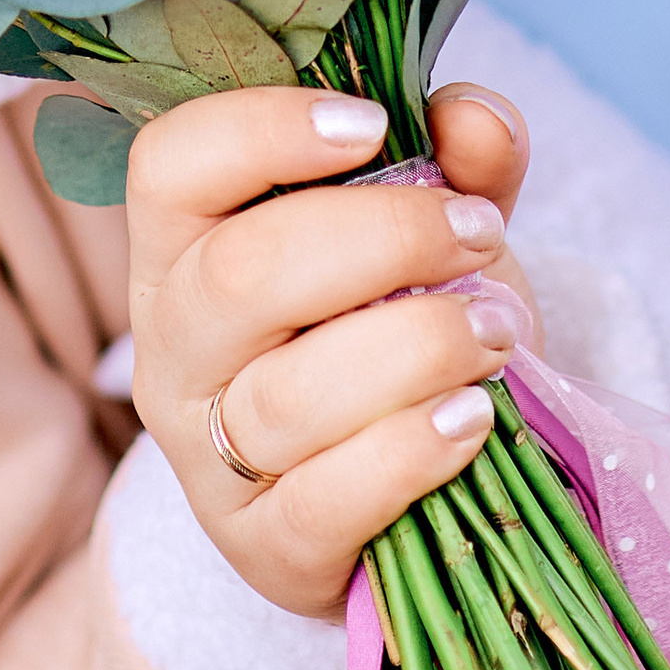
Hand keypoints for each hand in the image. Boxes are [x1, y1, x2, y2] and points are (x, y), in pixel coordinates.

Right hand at [123, 83, 540, 621]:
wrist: (415, 480)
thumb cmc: (397, 325)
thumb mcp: (430, 230)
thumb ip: (458, 160)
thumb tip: (474, 119)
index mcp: (182, 246)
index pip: (170, 165)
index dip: (259, 131)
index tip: (372, 125)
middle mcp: (170, 348)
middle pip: (241, 274)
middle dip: (383, 240)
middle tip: (478, 235)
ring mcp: (206, 458)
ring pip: (288, 396)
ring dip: (415, 349)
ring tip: (499, 332)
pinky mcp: (264, 551)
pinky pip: (323, 501)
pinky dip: (409, 453)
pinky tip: (473, 418)